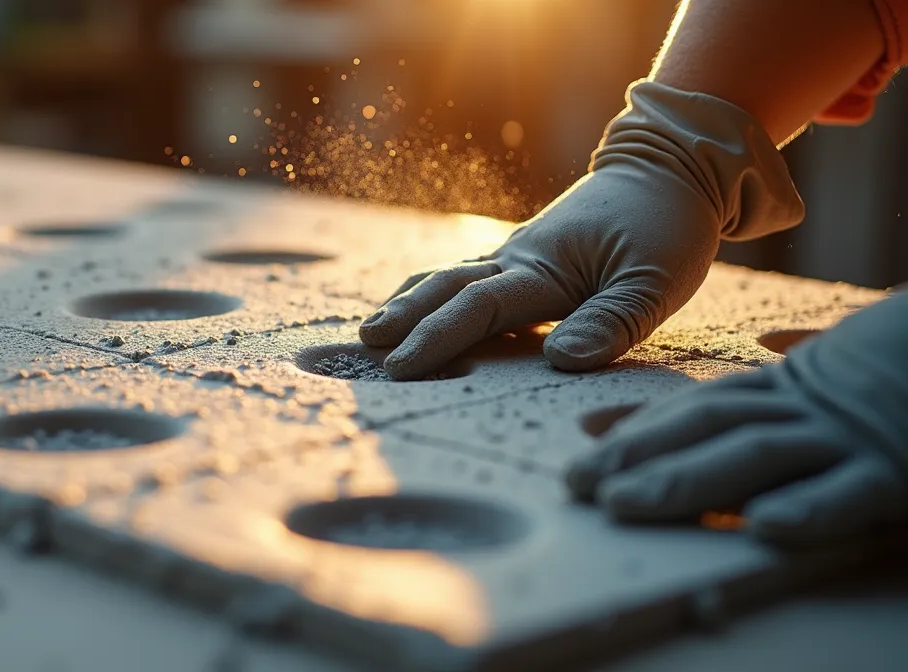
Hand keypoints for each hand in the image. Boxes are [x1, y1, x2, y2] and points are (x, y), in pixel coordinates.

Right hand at [359, 80, 804, 379]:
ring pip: (448, 277)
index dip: (437, 338)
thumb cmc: (668, 227)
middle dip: (405, 319)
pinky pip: (466, 276)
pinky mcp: (523, 256)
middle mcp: (519, 258)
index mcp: (546, 268)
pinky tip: (414, 309)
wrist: (668, 167)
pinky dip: (432, 294)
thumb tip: (560, 361)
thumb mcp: (657, 281)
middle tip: (367, 347)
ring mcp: (516, 254)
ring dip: (409, 303)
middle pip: (447, 288)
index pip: (480, 307)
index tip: (402, 368)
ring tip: (372, 332)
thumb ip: (612, 321)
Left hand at [566, 291, 907, 544]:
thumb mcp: (859, 347)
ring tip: (624, 504)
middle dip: (636, 458)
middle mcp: (812, 409)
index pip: (705, 401)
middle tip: (575, 485)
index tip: (587, 440)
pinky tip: (759, 528)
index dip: (643, 422)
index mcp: (800, 386)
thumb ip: (810, 356)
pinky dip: (807, 510)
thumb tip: (774, 345)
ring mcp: (853, 436)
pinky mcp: (901, 468)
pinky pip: (850, 494)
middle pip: (707, 428)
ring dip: (684, 482)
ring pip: (754, 458)